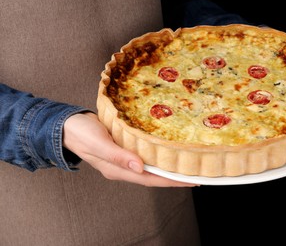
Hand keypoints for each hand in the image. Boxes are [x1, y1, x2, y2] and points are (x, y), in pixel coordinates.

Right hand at [63, 112, 198, 186]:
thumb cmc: (81, 133)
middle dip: (174, 176)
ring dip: (167, 166)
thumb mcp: (99, 144)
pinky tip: (166, 149)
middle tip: (196, 173)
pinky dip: (157, 154)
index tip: (190, 180)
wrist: (67, 125)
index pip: (150, 179)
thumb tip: (140, 168)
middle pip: (153, 175)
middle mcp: (123, 167)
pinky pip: (144, 155)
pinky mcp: (123, 148)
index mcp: (117, 170)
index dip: (171, 181)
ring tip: (186, 163)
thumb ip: (118, 156)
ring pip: (150, 166)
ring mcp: (123, 159)